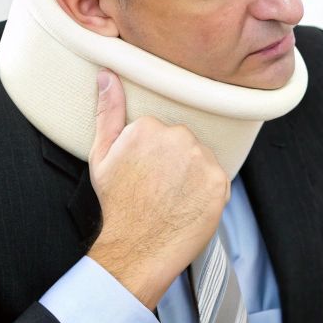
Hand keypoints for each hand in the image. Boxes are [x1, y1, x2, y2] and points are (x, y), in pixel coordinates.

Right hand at [85, 69, 230, 307]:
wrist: (138, 246)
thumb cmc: (119, 204)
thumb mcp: (102, 155)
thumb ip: (108, 111)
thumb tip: (108, 76)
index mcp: (149, 127)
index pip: (160, 132)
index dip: (151, 155)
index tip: (144, 173)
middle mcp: (178, 138)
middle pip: (182, 143)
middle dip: (173, 161)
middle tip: (158, 187)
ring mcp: (201, 160)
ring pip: (201, 159)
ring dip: (192, 174)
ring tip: (172, 197)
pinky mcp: (220, 182)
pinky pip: (217, 178)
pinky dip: (207, 191)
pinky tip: (188, 204)